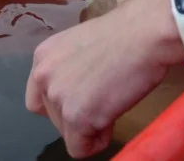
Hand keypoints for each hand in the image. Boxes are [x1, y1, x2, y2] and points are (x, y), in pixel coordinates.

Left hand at [25, 0, 181, 157]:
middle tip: (105, 97)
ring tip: (113, 101)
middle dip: (77, 114)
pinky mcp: (77, 116)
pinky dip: (97, 141)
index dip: (63, 102)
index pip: (38, 97)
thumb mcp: (82, 45)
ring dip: (90, 125)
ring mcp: (58, 97)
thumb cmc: (125, 34)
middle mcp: (43, 76)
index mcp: (43, 57)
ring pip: (67, 133)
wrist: (144, 34)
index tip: (84, 96)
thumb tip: (77, 89)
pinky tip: (113, 120)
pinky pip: (80, 149)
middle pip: (52, 116)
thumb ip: (69, 67)